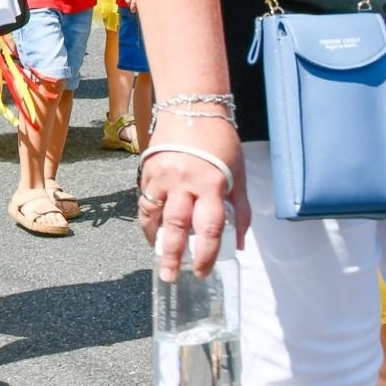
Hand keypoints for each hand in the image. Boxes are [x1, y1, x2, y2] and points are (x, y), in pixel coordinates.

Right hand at [138, 124, 247, 279]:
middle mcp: (185, 181)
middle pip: (176, 227)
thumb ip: (241, 211)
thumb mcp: (240, 175)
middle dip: (173, 256)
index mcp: (213, 184)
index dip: (205, 254)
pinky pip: (144, 200)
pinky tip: (151, 229)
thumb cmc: (221, 142)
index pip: (209, 228)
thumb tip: (238, 244)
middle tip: (170, 276)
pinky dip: (147, 217)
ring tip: (156, 255)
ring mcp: (162, 175)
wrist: (192, 108)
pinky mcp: (147, 170)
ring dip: (154, 238)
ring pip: (153, 215)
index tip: (202, 271)